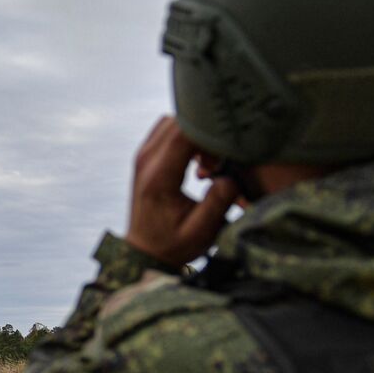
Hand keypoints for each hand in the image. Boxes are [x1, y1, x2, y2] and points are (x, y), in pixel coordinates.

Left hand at [124, 117, 239, 267]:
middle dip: (206, 133)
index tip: (229, 149)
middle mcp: (146, 160)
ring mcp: (143, 155)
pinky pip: (168, 130)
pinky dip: (187, 137)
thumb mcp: (202, 232)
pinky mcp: (146, 156)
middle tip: (219, 160)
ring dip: (196, 134)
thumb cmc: (174, 244)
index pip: (185, 133)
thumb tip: (230, 175)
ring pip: (174, 122)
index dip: (211, 134)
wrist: (145, 251)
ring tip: (209, 162)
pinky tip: (198, 160)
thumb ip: (218, 202)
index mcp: (159, 176)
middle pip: (179, 121)